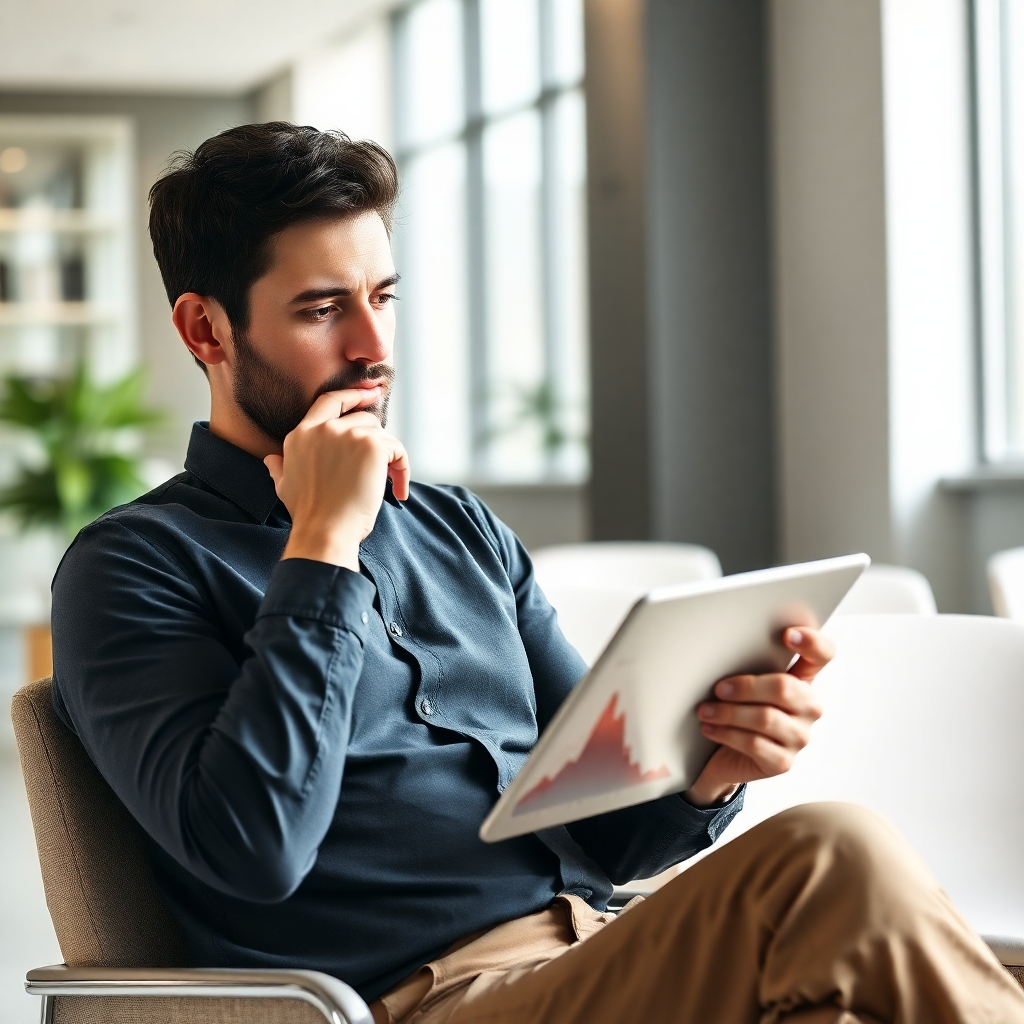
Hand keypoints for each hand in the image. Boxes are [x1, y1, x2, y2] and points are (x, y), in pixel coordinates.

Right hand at [264, 388, 409, 570]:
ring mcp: (349, 435)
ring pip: (381, 434)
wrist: (325, 531)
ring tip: (387, 484)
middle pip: (363, 419)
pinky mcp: (372, 446)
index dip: (352, 394)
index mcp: (302, 434)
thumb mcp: (284, 486)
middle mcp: (324, 429)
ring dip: (388, 458)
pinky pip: (397, 451)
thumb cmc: (308, 514)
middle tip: (378, 468)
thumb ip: (279, 467)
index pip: (329, 400)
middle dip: (374, 442)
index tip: (370, 394)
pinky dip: (402, 470)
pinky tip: (398, 492)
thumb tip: (271, 460)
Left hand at [684, 626, 833, 807]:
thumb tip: (723, 650)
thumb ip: (748, 667)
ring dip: (728, 712)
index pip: (822, 655)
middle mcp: (809, 708)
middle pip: (785, 687)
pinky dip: (726, 733)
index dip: (812, 642)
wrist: (724, 756)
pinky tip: (710, 728)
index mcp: (803, 680)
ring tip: (705, 710)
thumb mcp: (745, 686)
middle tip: (718, 688)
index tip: (787, 634)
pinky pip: (754, 743)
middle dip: (746, 686)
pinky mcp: (783, 762)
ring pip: (765, 718)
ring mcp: (799, 737)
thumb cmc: (737, 711)